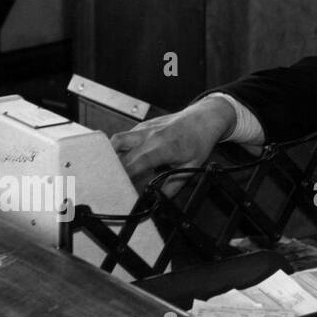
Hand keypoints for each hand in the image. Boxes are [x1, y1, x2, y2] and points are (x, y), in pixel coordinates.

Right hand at [110, 96, 236, 188]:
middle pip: (123, 155)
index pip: (137, 163)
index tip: (117, 188)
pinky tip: (125, 159)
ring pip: (117, 141)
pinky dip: (120, 149)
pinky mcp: (142, 125)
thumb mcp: (192, 166)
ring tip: (112, 171)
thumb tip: (159, 199)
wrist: (204, 118)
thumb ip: (173, 185)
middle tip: (113, 186)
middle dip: (115, 172)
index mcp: (165, 147)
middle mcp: (152, 136)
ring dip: (111, 156)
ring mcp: (145, 129)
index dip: (125, 177)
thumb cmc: (199, 140)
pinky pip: (124, 137)